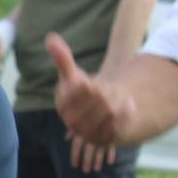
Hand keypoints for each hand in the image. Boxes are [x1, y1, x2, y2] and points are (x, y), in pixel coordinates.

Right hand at [48, 33, 128, 171]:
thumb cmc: (82, 91)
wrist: (100, 112)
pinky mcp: (102, 140)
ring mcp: (87, 133)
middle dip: (106, 90)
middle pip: (98, 98)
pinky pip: (118, 124)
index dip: (90, 82)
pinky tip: (127, 105)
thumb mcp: (72, 74)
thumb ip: (62, 58)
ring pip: (109, 110)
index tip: (89, 81)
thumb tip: (50, 37)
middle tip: (108, 88)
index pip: (81, 88)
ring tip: (118, 96)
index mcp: (62, 105)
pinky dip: (125, 113)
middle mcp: (71, 122)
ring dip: (117, 99)